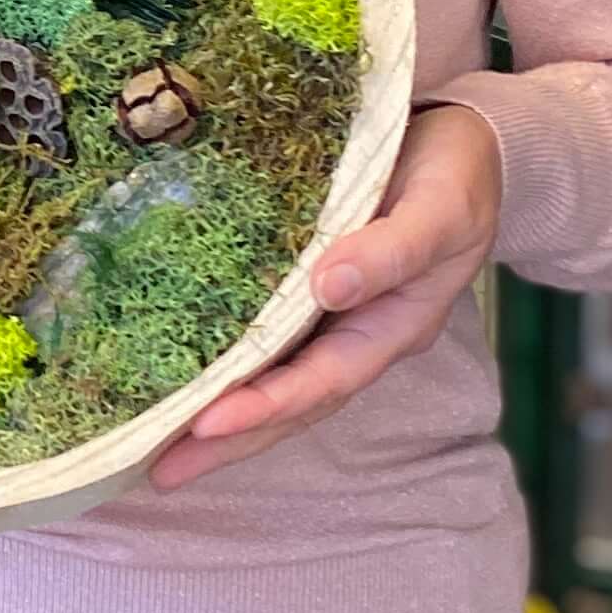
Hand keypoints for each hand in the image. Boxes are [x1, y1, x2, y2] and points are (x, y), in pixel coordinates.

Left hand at [145, 103, 503, 490]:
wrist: (459, 141)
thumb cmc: (458, 177)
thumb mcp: (441, 209)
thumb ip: (393, 249)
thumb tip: (332, 286)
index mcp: (389, 328)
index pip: (321, 381)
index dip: (266, 406)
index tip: (206, 424)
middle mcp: (353, 333)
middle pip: (288, 401)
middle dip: (227, 439)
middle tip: (158, 471)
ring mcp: (326, 315)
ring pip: (267, 376)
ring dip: (214, 412)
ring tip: (152, 445)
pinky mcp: (299, 284)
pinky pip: (257, 333)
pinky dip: (217, 358)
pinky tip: (170, 369)